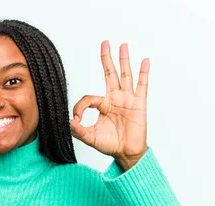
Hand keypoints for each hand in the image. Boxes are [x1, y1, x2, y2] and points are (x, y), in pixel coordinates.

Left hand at [70, 41, 149, 170]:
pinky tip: (145, 60)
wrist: (126, 153)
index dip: (80, 107)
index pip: (89, 98)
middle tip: (105, 43)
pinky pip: (142, 86)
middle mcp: (115, 99)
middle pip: (110, 74)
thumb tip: (70, 122)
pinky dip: (144, 73)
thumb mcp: (90, 138)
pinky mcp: (138, 104)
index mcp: (103, 105)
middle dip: (107, 59)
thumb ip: (79, 131)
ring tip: (123, 45)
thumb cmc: (110, 145)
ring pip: (125, 76)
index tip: (77, 119)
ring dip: (124, 60)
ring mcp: (127, 100)